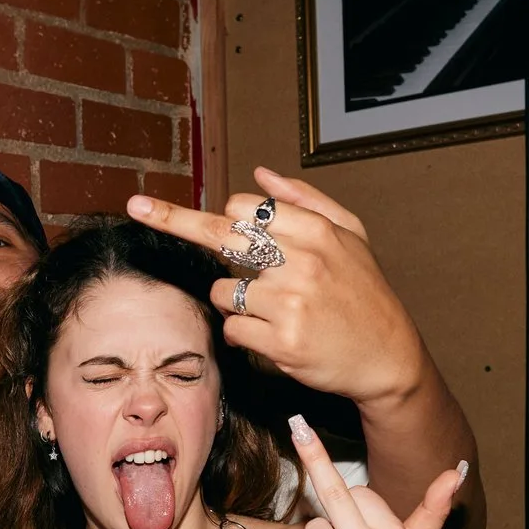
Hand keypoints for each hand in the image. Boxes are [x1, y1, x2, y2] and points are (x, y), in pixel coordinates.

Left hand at [128, 169, 426, 409]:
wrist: (389, 356)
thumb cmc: (366, 292)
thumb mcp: (351, 235)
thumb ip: (305, 200)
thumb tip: (259, 173)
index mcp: (316, 231)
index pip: (244, 207)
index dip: (229, 217)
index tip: (203, 214)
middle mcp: (301, 262)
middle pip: (219, 234)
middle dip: (173, 219)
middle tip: (139, 207)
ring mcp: (290, 303)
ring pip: (223, 291)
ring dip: (233, 301)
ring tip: (269, 309)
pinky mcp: (281, 342)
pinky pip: (232, 330)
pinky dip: (242, 334)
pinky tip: (270, 335)